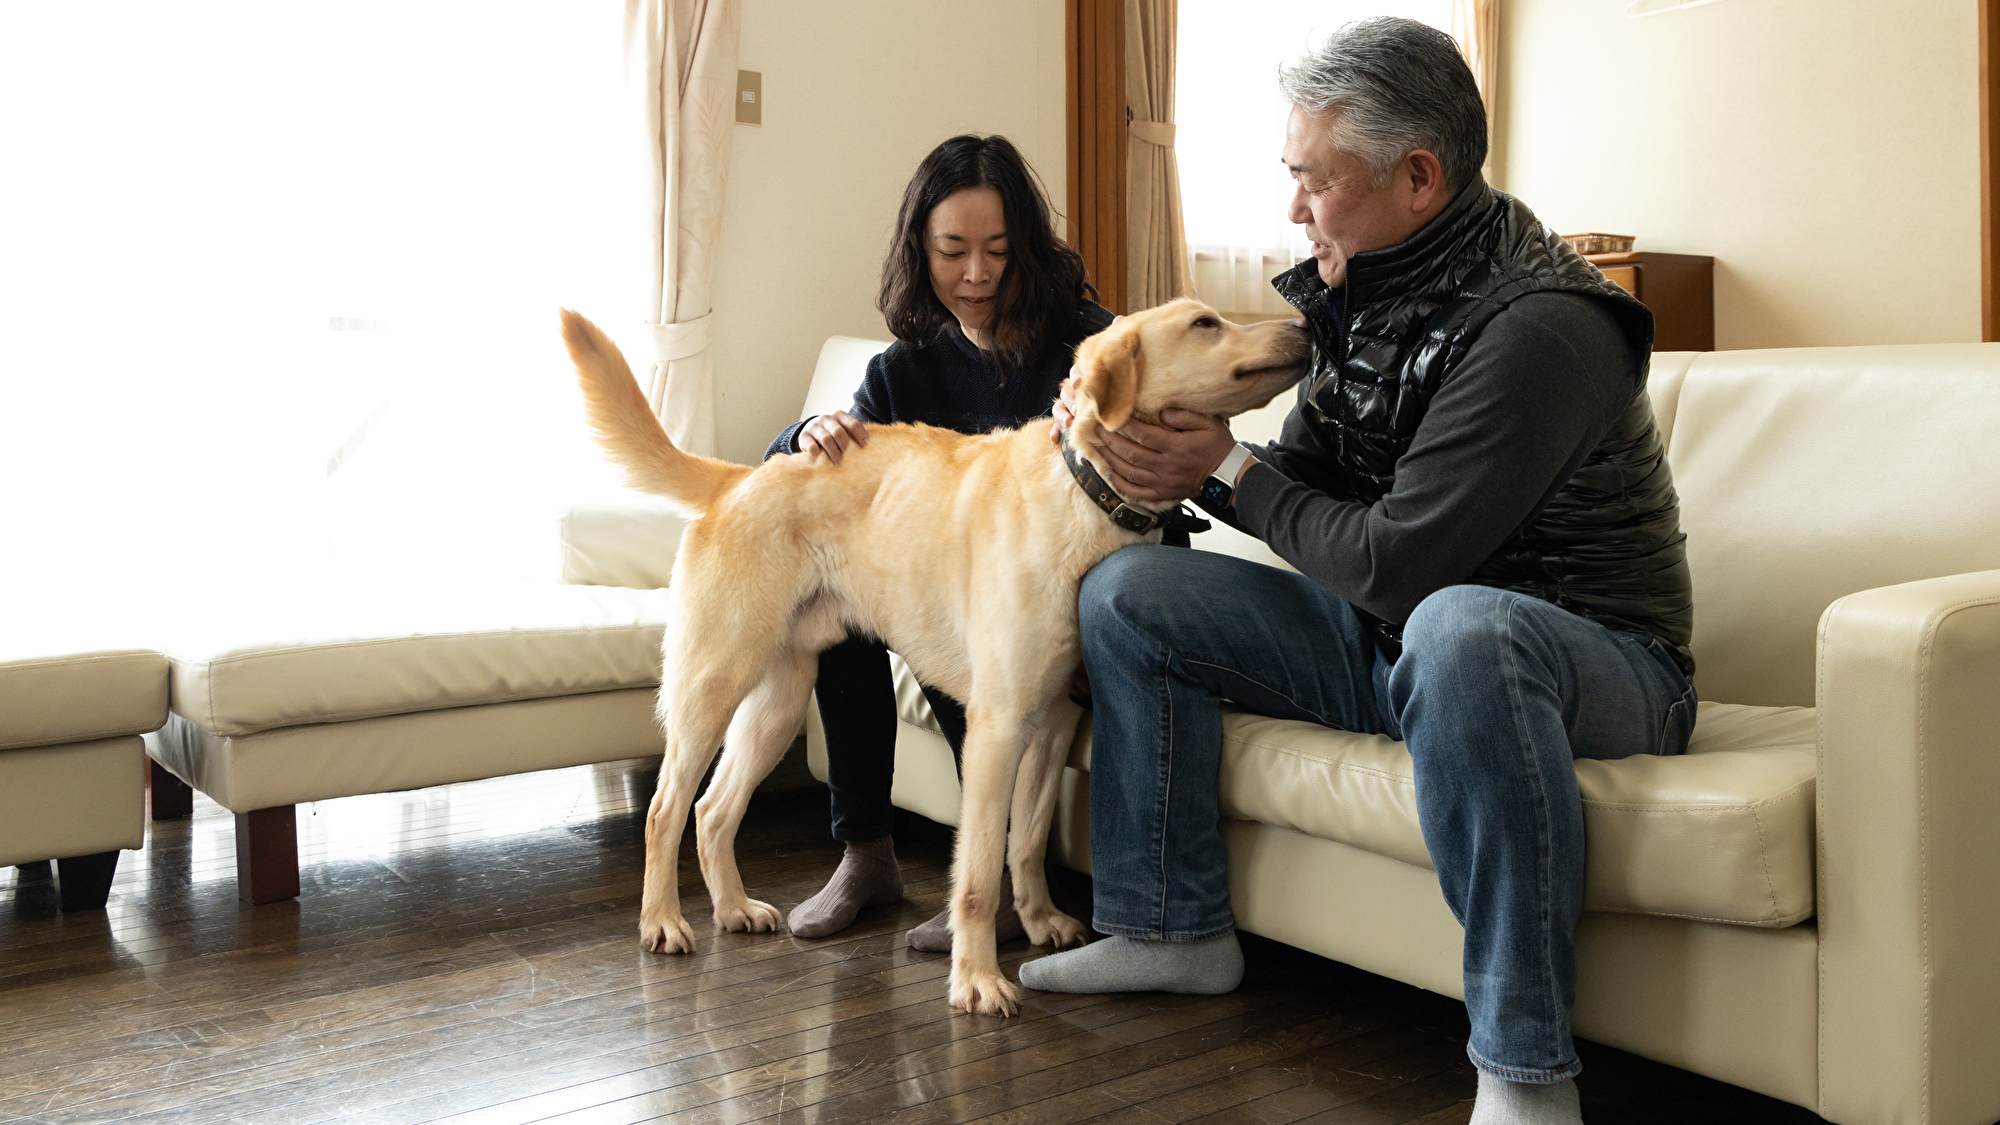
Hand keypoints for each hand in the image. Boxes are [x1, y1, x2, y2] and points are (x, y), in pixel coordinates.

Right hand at [797, 410, 868, 463]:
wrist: (809, 430)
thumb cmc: (832, 433)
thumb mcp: (842, 429)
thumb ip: (853, 434)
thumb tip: (873, 445)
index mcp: (840, 415)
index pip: (853, 424)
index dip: (861, 436)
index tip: (864, 447)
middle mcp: (826, 418)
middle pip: (839, 432)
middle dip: (845, 446)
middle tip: (849, 458)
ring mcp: (814, 426)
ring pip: (826, 439)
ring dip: (833, 452)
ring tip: (838, 462)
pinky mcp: (804, 436)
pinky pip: (811, 444)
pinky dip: (816, 452)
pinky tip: (820, 457)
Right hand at [1049, 314, 1119, 444]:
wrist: (1123, 397)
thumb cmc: (1121, 375)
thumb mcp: (1123, 359)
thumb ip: (1119, 342)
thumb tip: (1119, 319)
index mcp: (1087, 371)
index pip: (1078, 371)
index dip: (1078, 376)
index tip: (1080, 382)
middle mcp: (1077, 387)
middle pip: (1067, 391)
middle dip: (1070, 399)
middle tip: (1077, 407)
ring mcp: (1072, 404)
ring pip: (1060, 407)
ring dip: (1062, 415)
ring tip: (1069, 423)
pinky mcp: (1071, 421)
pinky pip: (1058, 426)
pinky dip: (1055, 432)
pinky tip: (1055, 439)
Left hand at [1093, 409, 1236, 502]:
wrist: (1227, 475)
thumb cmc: (1217, 446)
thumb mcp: (1209, 424)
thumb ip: (1185, 416)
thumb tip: (1161, 412)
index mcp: (1177, 447)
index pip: (1144, 435)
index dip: (1124, 426)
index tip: (1111, 416)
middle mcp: (1167, 466)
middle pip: (1131, 453)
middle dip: (1111, 440)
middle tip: (1097, 429)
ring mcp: (1163, 482)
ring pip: (1129, 472)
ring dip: (1110, 460)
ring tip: (1098, 447)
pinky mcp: (1162, 494)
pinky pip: (1136, 492)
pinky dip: (1120, 484)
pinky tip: (1109, 473)